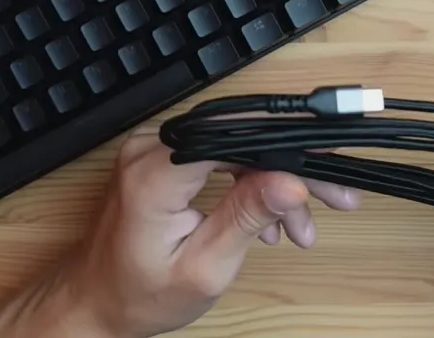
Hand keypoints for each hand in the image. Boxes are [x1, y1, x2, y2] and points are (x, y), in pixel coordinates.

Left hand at [0, 126, 360, 337]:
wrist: (96, 299)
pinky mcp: (161, 156)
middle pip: (242, 136)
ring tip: (300, 228)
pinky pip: (218, 153)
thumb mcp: (204, 268)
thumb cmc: (141, 295)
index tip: (328, 164)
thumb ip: (246, 217)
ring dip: (276, 180)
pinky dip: (250, 180)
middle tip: (336, 197)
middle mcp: (150, 148)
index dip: (290, 144)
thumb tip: (292, 181)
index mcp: (156, 175)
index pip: (236, 134)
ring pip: (236, 144)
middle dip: (294, 168)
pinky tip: (271, 218)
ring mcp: (153, 148)